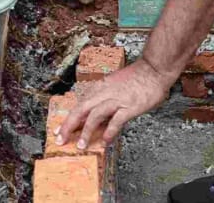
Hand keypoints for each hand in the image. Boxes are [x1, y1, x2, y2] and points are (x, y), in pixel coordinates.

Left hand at [57, 60, 173, 150]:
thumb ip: (105, 98)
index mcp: (100, 87)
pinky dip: (109, 131)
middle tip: (60, 139)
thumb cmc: (137, 77)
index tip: (59, 130)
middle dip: (68, 125)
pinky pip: (117, 120)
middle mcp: (105, 93)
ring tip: (81, 145)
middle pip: (81, 109)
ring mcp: (117, 99)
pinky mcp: (130, 106)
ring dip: (86, 131)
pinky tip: (105, 141)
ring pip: (95, 115)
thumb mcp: (115, 85)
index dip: (68, 118)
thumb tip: (97, 117)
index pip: (80, 105)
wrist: (154, 69)